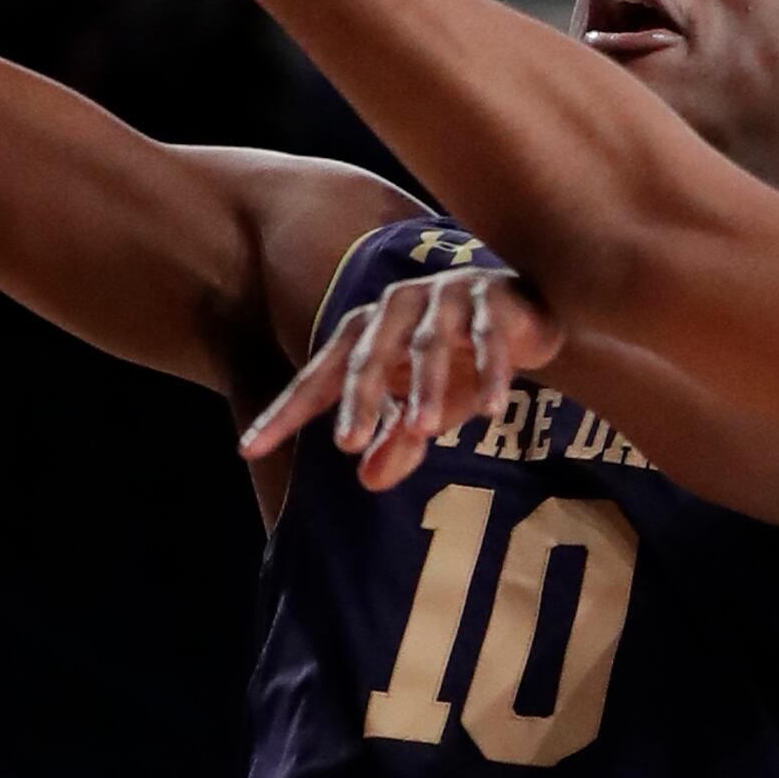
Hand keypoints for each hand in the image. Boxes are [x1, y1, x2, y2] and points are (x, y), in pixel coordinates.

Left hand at [240, 266, 564, 489]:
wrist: (529, 317)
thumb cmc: (462, 363)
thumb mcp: (426, 409)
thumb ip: (397, 440)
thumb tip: (368, 481)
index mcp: (367, 333)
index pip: (319, 378)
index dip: (285, 413)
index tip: (250, 450)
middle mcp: (397, 308)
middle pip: (368, 355)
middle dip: (359, 399)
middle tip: (348, 444)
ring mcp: (445, 297)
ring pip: (427, 345)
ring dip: (426, 386)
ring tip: (423, 429)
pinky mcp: (493, 296)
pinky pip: (487, 336)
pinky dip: (490, 370)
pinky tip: (490, 409)